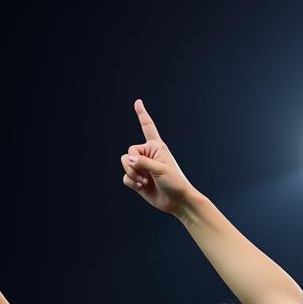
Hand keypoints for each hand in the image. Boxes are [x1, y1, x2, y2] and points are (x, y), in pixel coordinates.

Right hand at [121, 100, 193, 215]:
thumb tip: (127, 159)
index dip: (142, 114)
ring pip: (125, 164)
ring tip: (144, 181)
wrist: (177, 201)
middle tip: (145, 175)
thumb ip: (143, 162)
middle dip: (133, 164)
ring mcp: (142, 167)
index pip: (147, 127)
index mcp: (156, 147)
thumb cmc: (175, 183)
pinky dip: (131, 182)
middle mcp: (147, 155)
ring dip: (132, 174)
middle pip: (129, 151)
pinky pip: (125, 177)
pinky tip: (141, 187)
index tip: (138, 102)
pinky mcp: (137, 179)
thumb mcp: (161, 169)